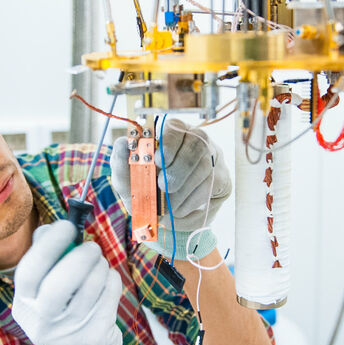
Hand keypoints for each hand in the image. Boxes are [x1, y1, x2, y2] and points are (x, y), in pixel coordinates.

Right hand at [11, 221, 122, 344]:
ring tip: (99, 264)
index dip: (48, 246)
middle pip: (60, 284)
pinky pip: (109, 295)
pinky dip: (112, 280)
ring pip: (90, 287)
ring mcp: (69, 333)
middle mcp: (42, 322)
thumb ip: (45, 258)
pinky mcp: (95, 336)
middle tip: (92, 247)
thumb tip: (52, 228)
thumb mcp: (44, 291)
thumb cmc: (62, 310)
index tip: (66, 226)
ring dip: (99, 267)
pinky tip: (107, 281)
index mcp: (24, 304)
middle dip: (80, 257)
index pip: (29, 272)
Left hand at [110, 118, 230, 259]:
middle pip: (195, 146)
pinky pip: (212, 186)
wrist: (164, 216)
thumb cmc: (144, 191)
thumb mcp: (127, 180)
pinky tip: (180, 209)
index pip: (174, 128)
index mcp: (169, 133)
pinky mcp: (222, 178)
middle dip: (178, 169)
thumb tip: (123, 142)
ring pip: (205, 168)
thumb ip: (121, 162)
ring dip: (183, 190)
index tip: (156, 161)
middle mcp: (195, 140)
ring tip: (168, 206)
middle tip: (163, 187)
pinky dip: (192, 201)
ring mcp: (212, 158)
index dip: (168, 144)